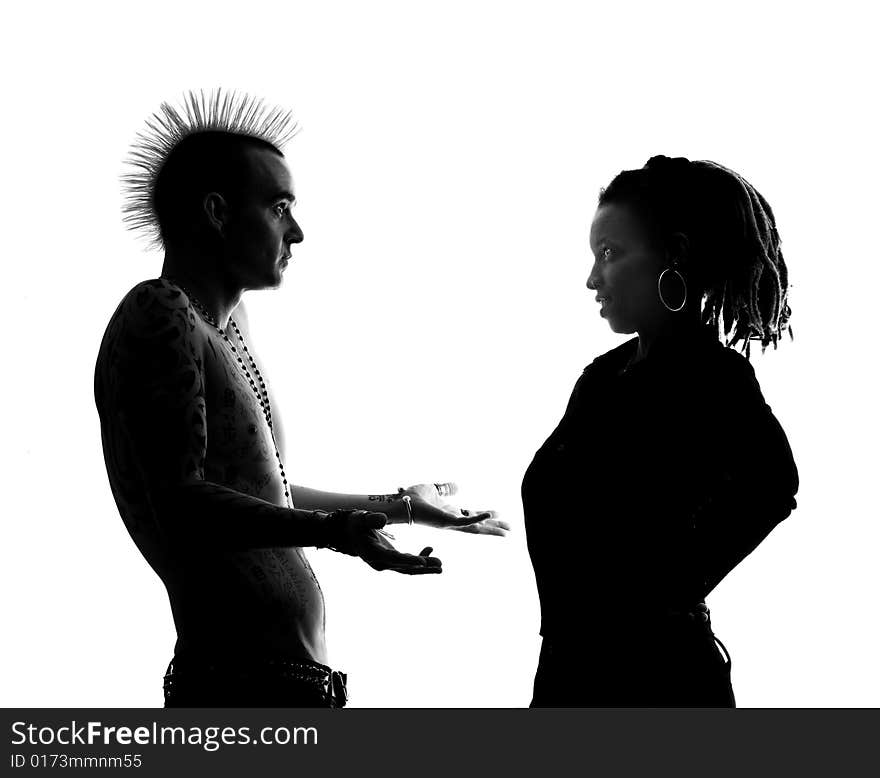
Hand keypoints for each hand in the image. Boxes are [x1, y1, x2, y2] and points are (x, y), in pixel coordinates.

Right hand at [327, 510, 441, 574]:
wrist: (348, 533)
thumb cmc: (355, 524)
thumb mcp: (360, 519)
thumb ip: (371, 519)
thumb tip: (383, 519)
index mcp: (374, 554)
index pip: (394, 559)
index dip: (409, 561)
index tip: (423, 562)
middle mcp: (380, 563)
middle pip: (404, 568)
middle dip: (423, 567)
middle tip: (440, 565)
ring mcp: (386, 564)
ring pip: (407, 569)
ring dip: (424, 567)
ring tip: (441, 565)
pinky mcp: (390, 561)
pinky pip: (406, 564)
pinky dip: (418, 559)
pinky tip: (429, 550)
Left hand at [401, 483, 508, 536]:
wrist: (401, 503)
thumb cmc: (412, 499)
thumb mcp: (433, 489)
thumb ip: (445, 489)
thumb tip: (458, 487)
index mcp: (449, 514)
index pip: (471, 516)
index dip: (485, 515)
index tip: (498, 513)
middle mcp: (452, 521)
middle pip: (477, 525)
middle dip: (493, 527)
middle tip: (509, 529)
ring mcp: (450, 523)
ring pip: (475, 528)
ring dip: (491, 528)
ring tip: (507, 530)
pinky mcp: (446, 522)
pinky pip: (465, 522)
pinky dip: (478, 518)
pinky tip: (490, 514)